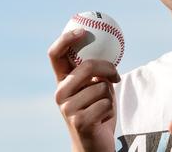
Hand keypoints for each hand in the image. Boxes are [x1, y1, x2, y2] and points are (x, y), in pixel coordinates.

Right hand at [48, 29, 120, 151]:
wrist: (94, 144)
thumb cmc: (98, 112)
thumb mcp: (95, 88)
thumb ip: (95, 72)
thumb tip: (109, 47)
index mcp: (62, 82)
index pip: (55, 55)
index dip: (66, 39)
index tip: (82, 31)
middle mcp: (60, 93)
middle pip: (87, 66)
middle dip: (107, 68)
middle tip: (115, 76)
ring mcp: (67, 108)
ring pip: (100, 86)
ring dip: (109, 96)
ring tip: (102, 108)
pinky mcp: (79, 120)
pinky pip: (105, 102)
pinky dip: (110, 109)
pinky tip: (102, 119)